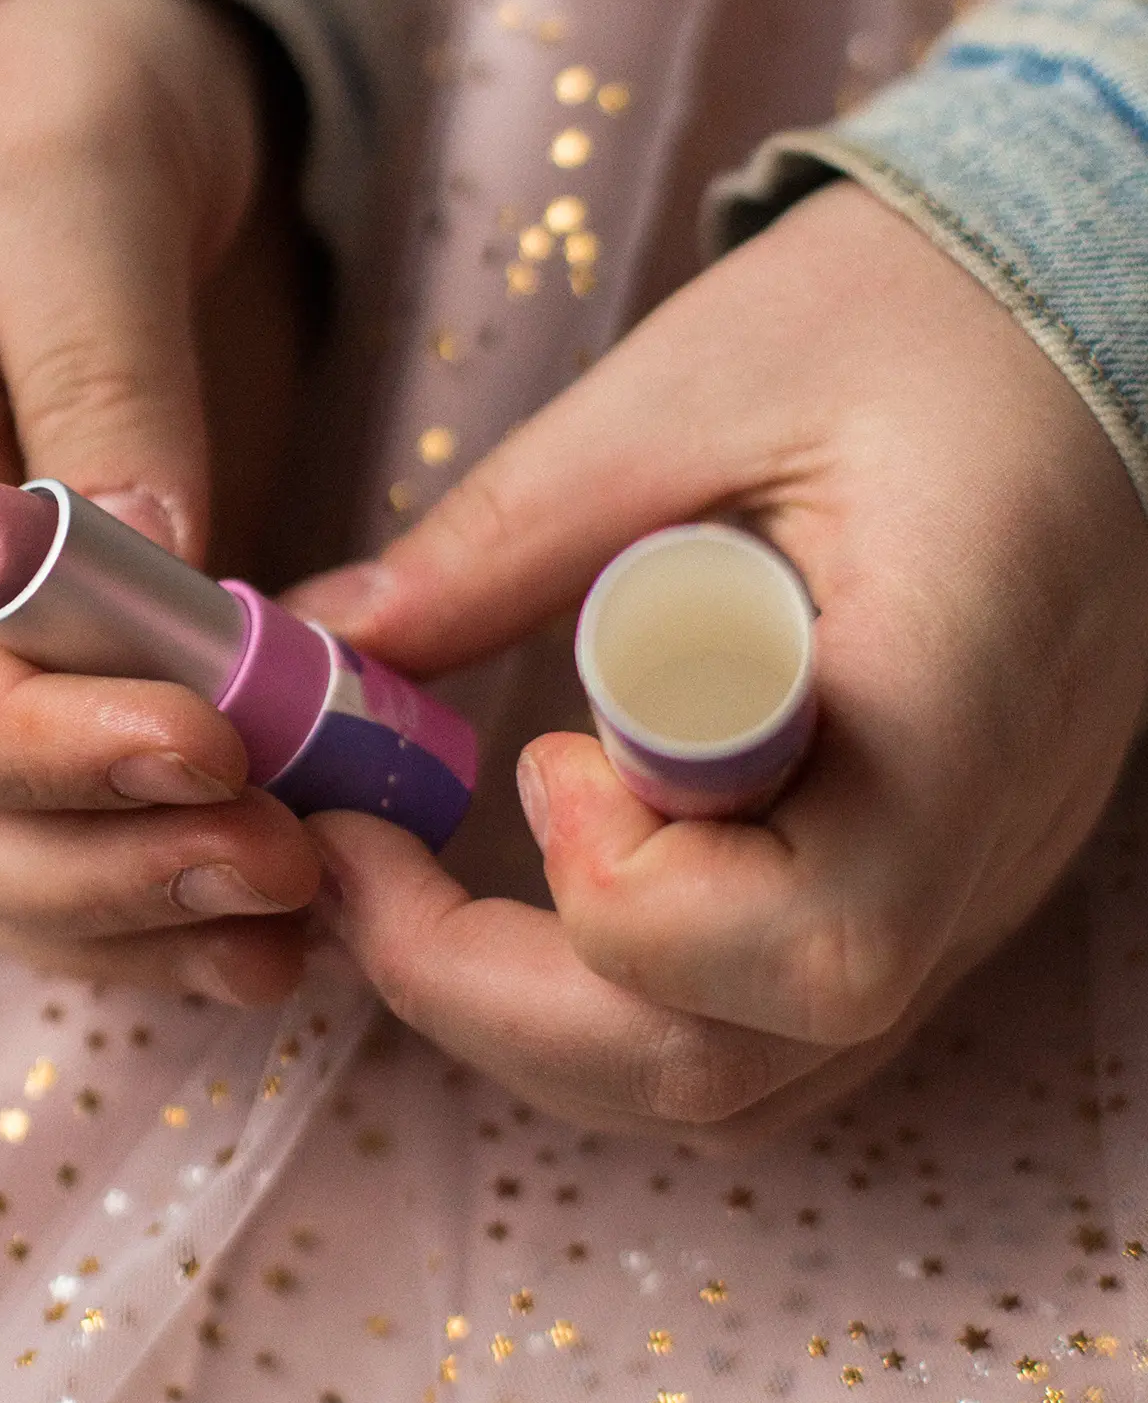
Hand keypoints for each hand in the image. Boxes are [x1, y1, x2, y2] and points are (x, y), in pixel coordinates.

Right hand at [0, 0, 321, 1004]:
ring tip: (298, 917)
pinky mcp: (119, 638)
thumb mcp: (73, 173)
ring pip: (20, 842)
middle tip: (277, 863)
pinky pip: (119, 802)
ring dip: (146, 907)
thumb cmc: (60, 73)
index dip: (32, 751)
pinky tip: (299, 906)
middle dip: (99, 863)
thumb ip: (96, 368)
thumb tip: (158, 573)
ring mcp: (12, 624)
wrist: (102, 61)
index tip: (203, 749)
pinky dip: (190, 874)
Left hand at [292, 182, 1147, 1133]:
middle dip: (496, 999)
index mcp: (952, 706)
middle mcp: (978, 845)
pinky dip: (615, 997)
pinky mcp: (926, 886)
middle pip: (735, 1063)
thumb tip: (330, 642)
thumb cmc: (902, 322)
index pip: (806, 944)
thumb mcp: (690, 389)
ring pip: (741, 1080)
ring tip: (415, 888)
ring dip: (539, 1020)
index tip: (519, 751)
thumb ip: (509, 532)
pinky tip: (544, 878)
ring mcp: (960, 889)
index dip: (622, 890)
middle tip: (358, 870)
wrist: (1071, 333)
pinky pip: (764, 1027)